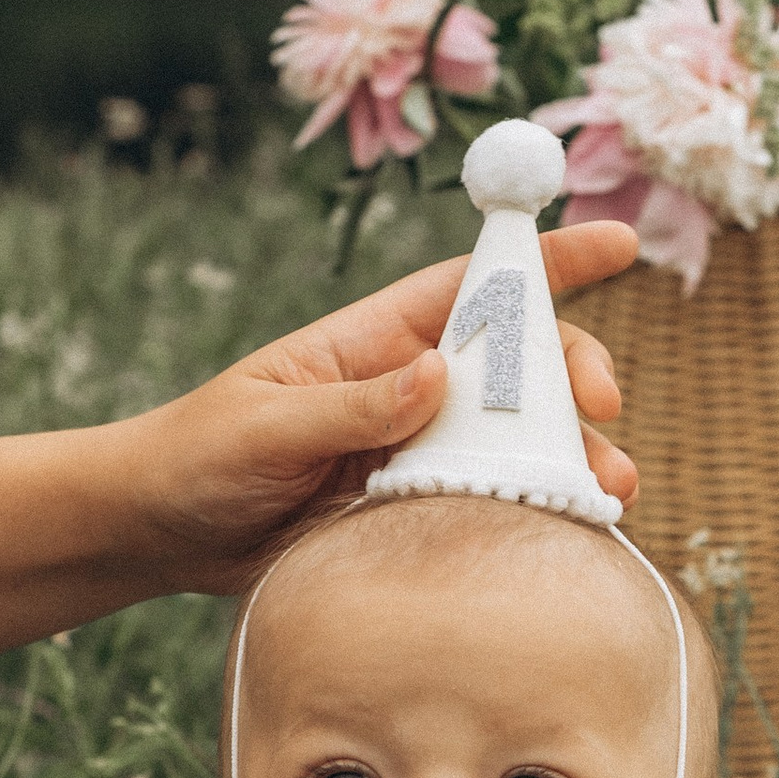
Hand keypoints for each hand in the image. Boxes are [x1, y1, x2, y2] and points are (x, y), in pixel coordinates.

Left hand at [126, 224, 638, 589]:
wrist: (158, 536)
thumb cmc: (197, 456)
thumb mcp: (263, 426)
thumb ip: (349, 407)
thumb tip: (436, 376)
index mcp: (374, 343)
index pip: (473, 286)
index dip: (546, 258)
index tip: (620, 241)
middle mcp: (410, 394)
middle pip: (518, 369)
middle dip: (573, 377)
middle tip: (602, 408)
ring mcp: (417, 458)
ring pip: (516, 447)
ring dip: (569, 460)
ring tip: (607, 489)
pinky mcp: (414, 520)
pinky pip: (488, 512)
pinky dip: (534, 518)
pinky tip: (567, 535)